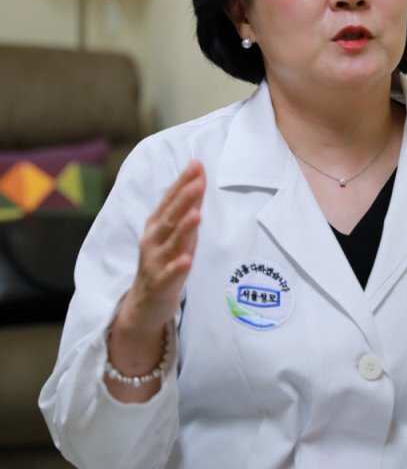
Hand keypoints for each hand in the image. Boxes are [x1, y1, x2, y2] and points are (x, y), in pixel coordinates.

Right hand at [120, 160, 205, 332]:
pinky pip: (169, 274)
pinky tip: (187, 260)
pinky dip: (177, 267)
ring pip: (170, 243)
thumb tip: (198, 177)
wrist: (145, 302)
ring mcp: (155, 261)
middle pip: (170, 217)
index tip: (196, 165)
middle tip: (197, 183)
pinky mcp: (159, 283)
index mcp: (157, 225)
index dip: (183, 183)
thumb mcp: (176, 232)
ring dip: (183, 229)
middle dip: (183, 199)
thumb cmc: (165, 260)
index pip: (171, 200)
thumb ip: (187, 207)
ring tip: (196, 215)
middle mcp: (153, 240)